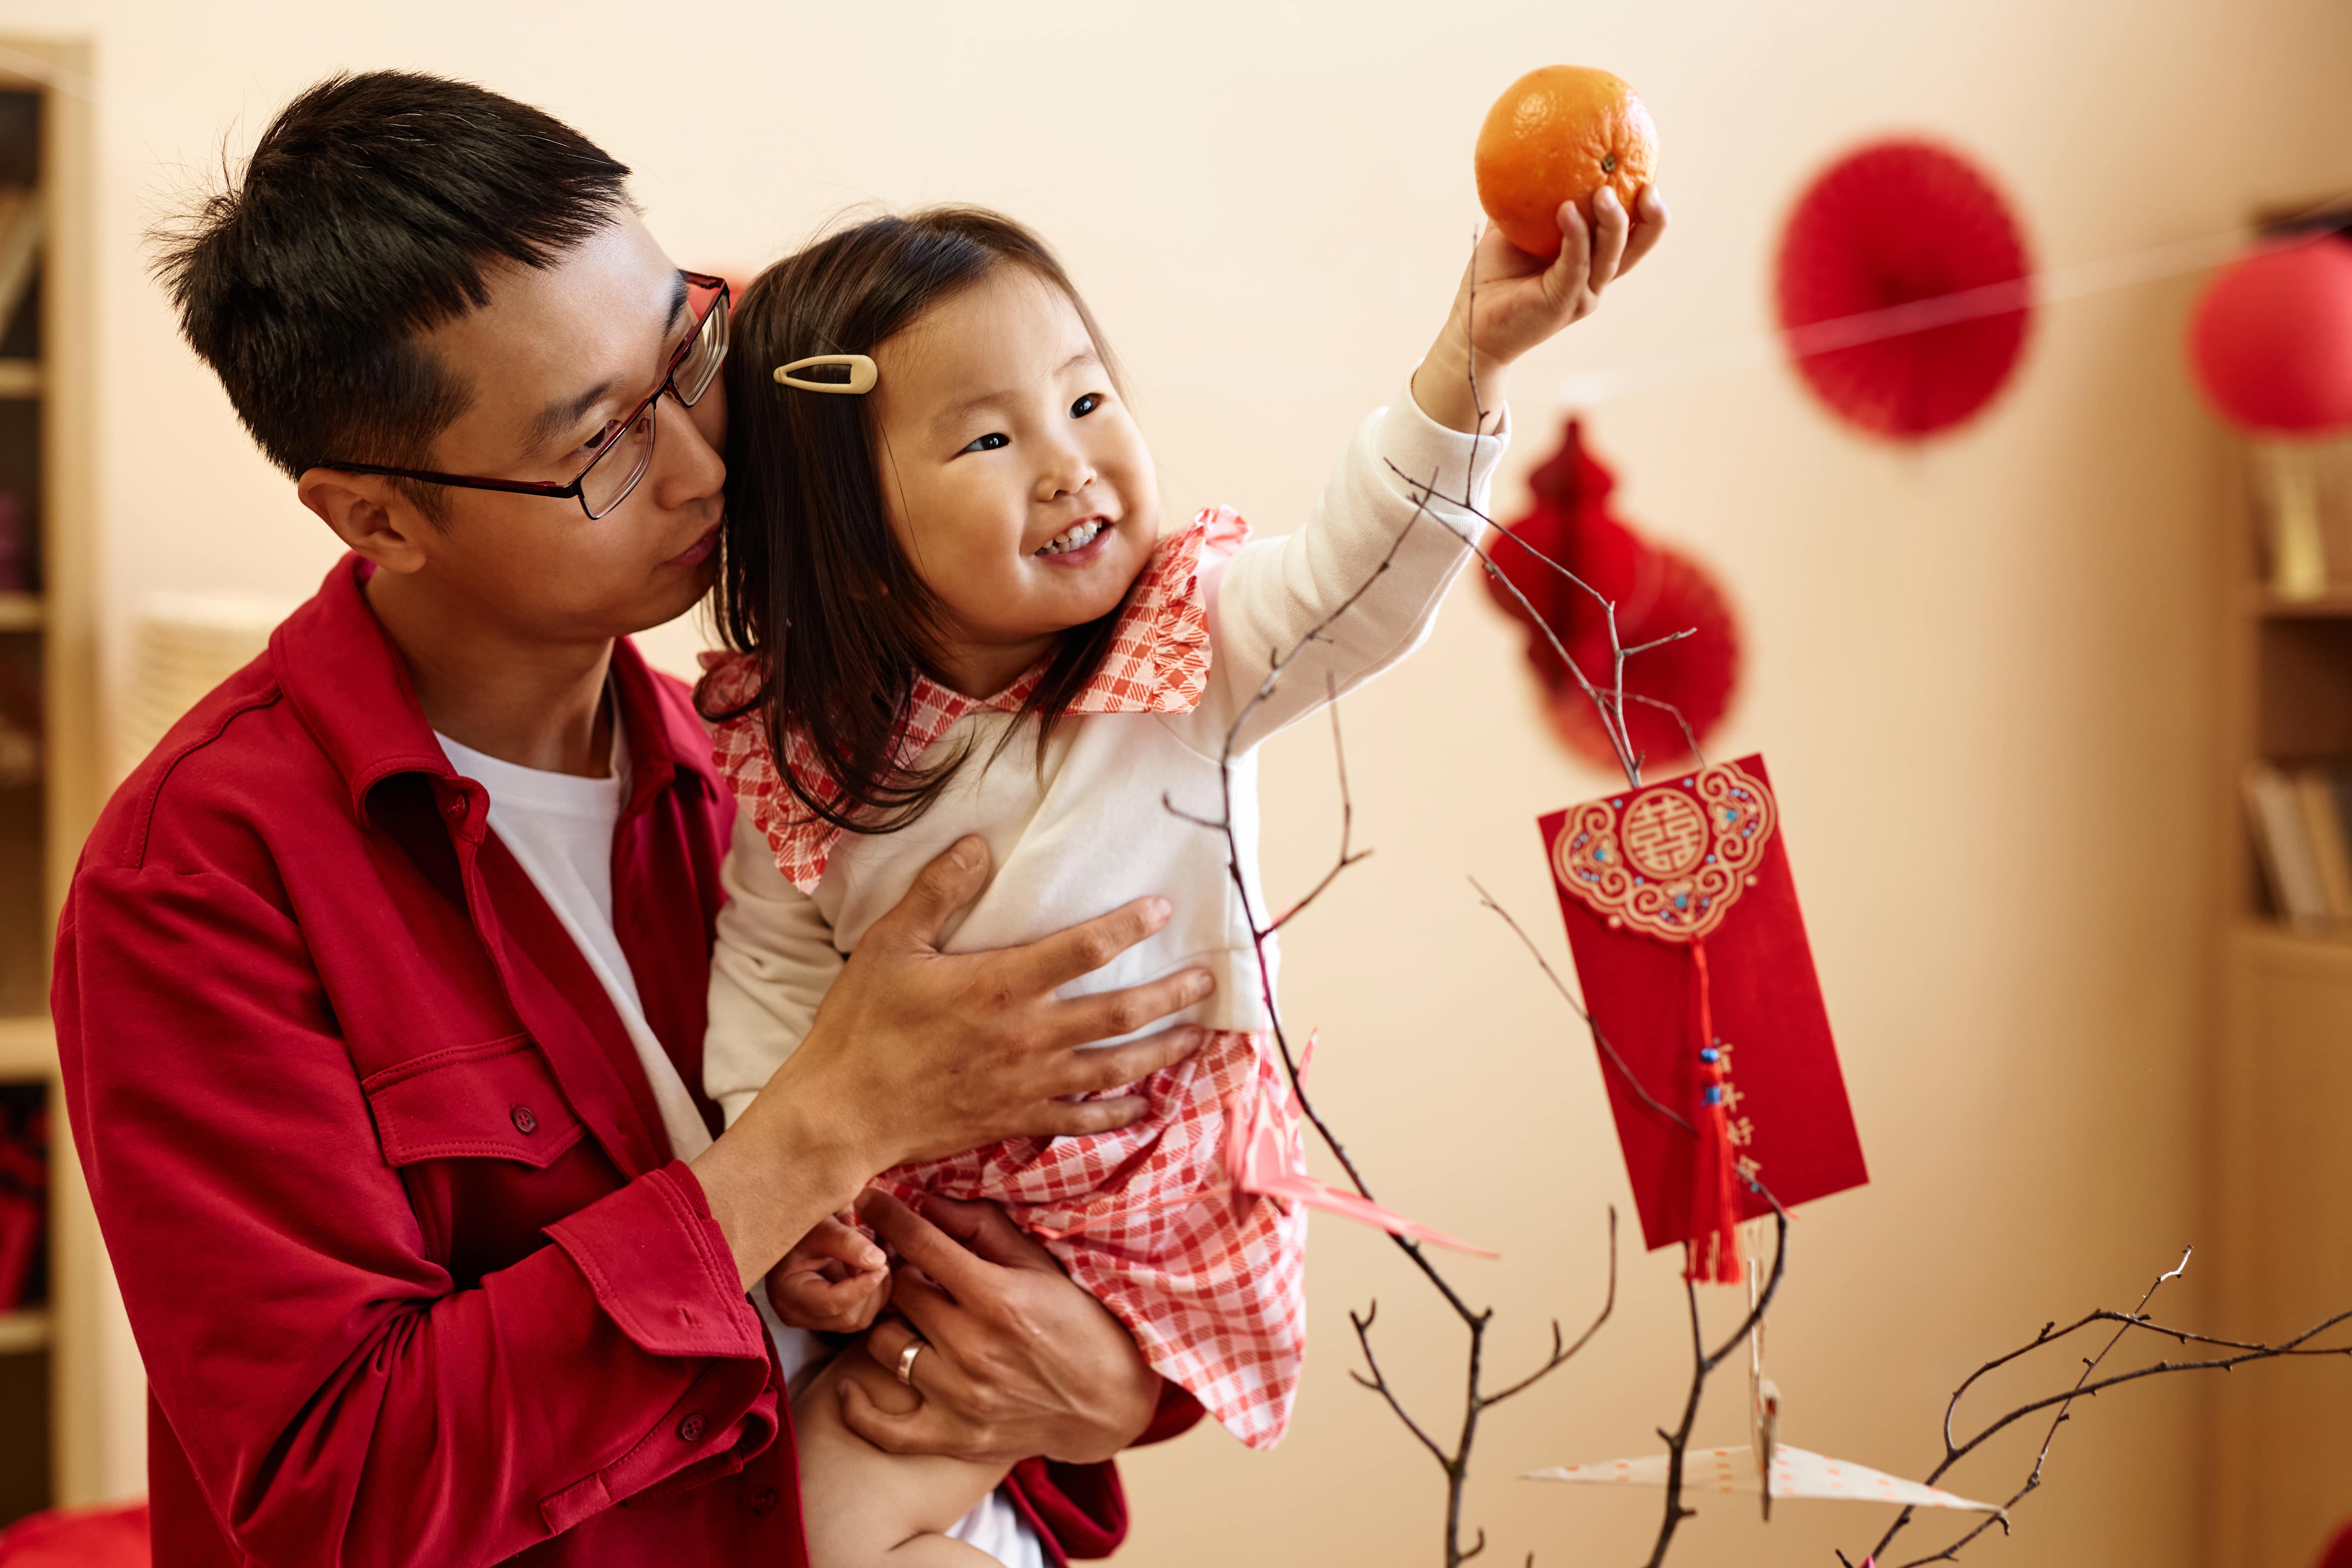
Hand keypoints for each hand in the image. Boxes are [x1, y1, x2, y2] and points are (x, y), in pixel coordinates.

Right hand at [695, 835, 1211, 1286]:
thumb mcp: (889, 943)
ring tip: (1195, 1036)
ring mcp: (1029, 1083)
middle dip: (1170, 994)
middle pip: (1120, 1012)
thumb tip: (979, 844)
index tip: (1163, 909)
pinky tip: (1144, 1107)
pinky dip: (1119, 1114)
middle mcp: (1029, 1036)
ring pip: (1115, 1067)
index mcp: (1001, 986)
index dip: (1130, 925)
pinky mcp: (1017, 1119)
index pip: (1085, 949)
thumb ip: (937, 892)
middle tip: (1206, 979)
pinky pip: (1082, 1119)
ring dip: (1161, 1051)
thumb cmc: (862, 1025)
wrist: (842, 1112)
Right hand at [766, 1203, 891, 1333]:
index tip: (883, 1263)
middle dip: (872, 1289)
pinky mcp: (826, 1318)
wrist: (798, 1234)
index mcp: (787, 1292)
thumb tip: (878, 1262)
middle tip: (881, 1259)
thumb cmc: (806, 1227)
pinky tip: (870, 1273)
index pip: (833, 1303)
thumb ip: (847, 1241)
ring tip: (875, 1263)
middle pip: (849, 1317)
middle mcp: (795, 1313)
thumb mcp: (822, 1227)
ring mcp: (811, 1320)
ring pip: (858, 1320)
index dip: (863, 1286)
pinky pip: (860, 1317)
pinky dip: (873, 1297)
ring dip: (876, 1293)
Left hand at [839, 1192, 1159, 1466]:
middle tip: (907, 1266)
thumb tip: (926, 1201)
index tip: (869, 1200)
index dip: (888, 1215)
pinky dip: (859, 1409)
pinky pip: (884, 1430)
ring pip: (884, 1345)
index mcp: (998, 1298)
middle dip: (896, 1270)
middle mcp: (975, 1348)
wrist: (1110, 1403)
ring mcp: (962, 1398)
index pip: (921, 1244)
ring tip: (910, 1317)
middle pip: (898, 1291)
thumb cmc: (1079, 1323)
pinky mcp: (956, 1438)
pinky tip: (850, 1386)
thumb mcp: (1041, 1266)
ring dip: (890, 1324)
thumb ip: (983, 1229)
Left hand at [1413, 183, 1668, 432]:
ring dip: (1611, 224)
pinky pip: (1574, 267)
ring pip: (1609, 259)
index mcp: (1591, 262)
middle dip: (1649, 220)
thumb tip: (1532, 152)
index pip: (1631, 238)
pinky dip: (1575, 238)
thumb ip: (1531, 199)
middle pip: (1634, 250)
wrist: (1472, 324)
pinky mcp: (1560, 304)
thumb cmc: (1495, 274)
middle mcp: (1593, 280)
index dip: (1647, 213)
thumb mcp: (1515, 229)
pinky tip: (1567, 210)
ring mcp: (1580, 295)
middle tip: (1648, 187)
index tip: (1650, 178)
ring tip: (1604, 192)